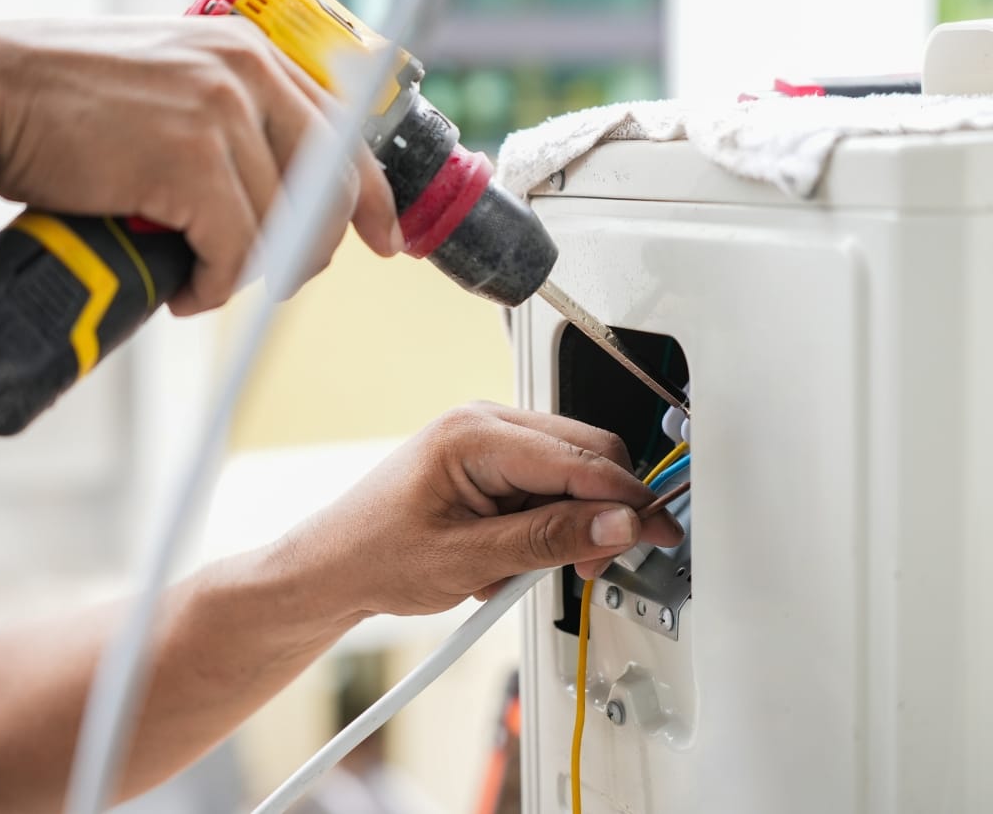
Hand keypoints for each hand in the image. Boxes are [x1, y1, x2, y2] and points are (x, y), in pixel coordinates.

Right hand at [0, 17, 399, 314]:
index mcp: (250, 54)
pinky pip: (236, 251)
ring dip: (247, 274)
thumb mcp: (170, 88)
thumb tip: (277, 194)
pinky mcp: (191, 161)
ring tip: (202, 280)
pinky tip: (184, 290)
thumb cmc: (69, 104)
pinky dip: (214, 286)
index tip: (384, 240)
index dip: (371, 198)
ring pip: (282, 229)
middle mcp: (247, 75)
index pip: (342, 134)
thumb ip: (228, 120)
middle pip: (328, 191)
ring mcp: (221, 115)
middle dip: (310, 252)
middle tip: (273, 280)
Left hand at [280, 402, 683, 617]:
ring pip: (572, 470)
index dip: (626, 498)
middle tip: (596, 563)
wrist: (335, 566)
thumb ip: (549, 540)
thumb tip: (616, 524)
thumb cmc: (376, 554)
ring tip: (525, 568)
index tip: (657, 531)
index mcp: (474, 434)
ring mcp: (488, 439)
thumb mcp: (469, 559)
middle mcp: (484, 423)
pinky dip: (548, 521)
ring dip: (571, 521)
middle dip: (604, 510)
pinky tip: (512, 555)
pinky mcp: (491, 462)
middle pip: (586, 453)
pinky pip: (547, 483)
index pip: (579, 458)